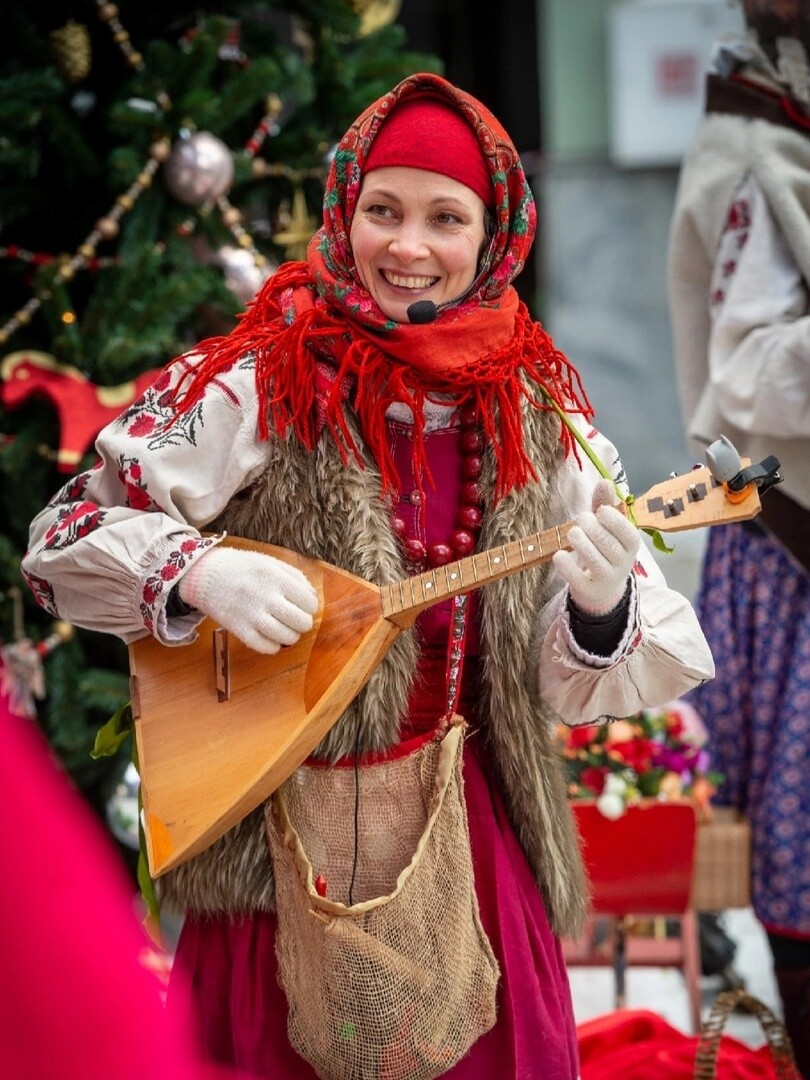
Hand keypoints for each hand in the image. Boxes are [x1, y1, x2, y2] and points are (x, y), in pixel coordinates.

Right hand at [178, 546, 317, 653]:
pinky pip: (264, 647)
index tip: (303, 606)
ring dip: (291, 636)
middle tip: (296, 620)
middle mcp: (265, 595)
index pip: (309, 601)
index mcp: (275, 576)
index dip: (310, 607)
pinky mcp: (237, 628)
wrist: (203, 574)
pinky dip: (273, 646)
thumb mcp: (269, 562)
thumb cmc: (241, 567)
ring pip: (285, 637)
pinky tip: (271, 638)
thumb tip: (313, 597)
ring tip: (285, 629)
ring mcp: (250, 614)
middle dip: (303, 623)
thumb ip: (294, 576)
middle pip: (300, 621)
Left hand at [552, 479, 638, 615]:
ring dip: (578, 541)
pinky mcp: (588, 589)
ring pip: (592, 558)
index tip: (599, 512)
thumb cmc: (604, 549)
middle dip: (589, 526)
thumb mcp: (608, 528)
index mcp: (632, 545)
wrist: (602, 588)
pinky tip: (559, 554)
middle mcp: (623, 564)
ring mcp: (606, 579)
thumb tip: (606, 481)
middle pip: (607, 543)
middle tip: (580, 521)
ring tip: (572, 534)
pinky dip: (564, 562)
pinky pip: (575, 576)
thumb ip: (605, 505)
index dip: (612, 519)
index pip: (628, 532)